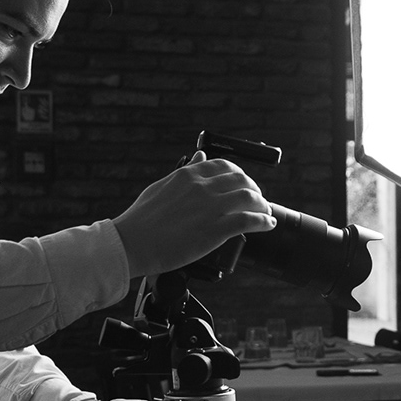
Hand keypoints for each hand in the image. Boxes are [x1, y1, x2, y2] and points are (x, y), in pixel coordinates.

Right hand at [113, 152, 275, 277]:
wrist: (132, 244)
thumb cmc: (141, 219)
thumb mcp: (162, 186)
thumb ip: (185, 171)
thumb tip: (201, 156)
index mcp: (189, 175)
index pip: (225, 165)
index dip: (240, 175)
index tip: (243, 184)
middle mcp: (202, 187)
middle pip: (242, 180)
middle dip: (255, 189)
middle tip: (258, 200)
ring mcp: (211, 207)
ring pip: (250, 197)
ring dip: (263, 205)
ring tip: (265, 213)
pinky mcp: (216, 229)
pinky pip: (250, 220)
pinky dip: (264, 221)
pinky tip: (268, 225)